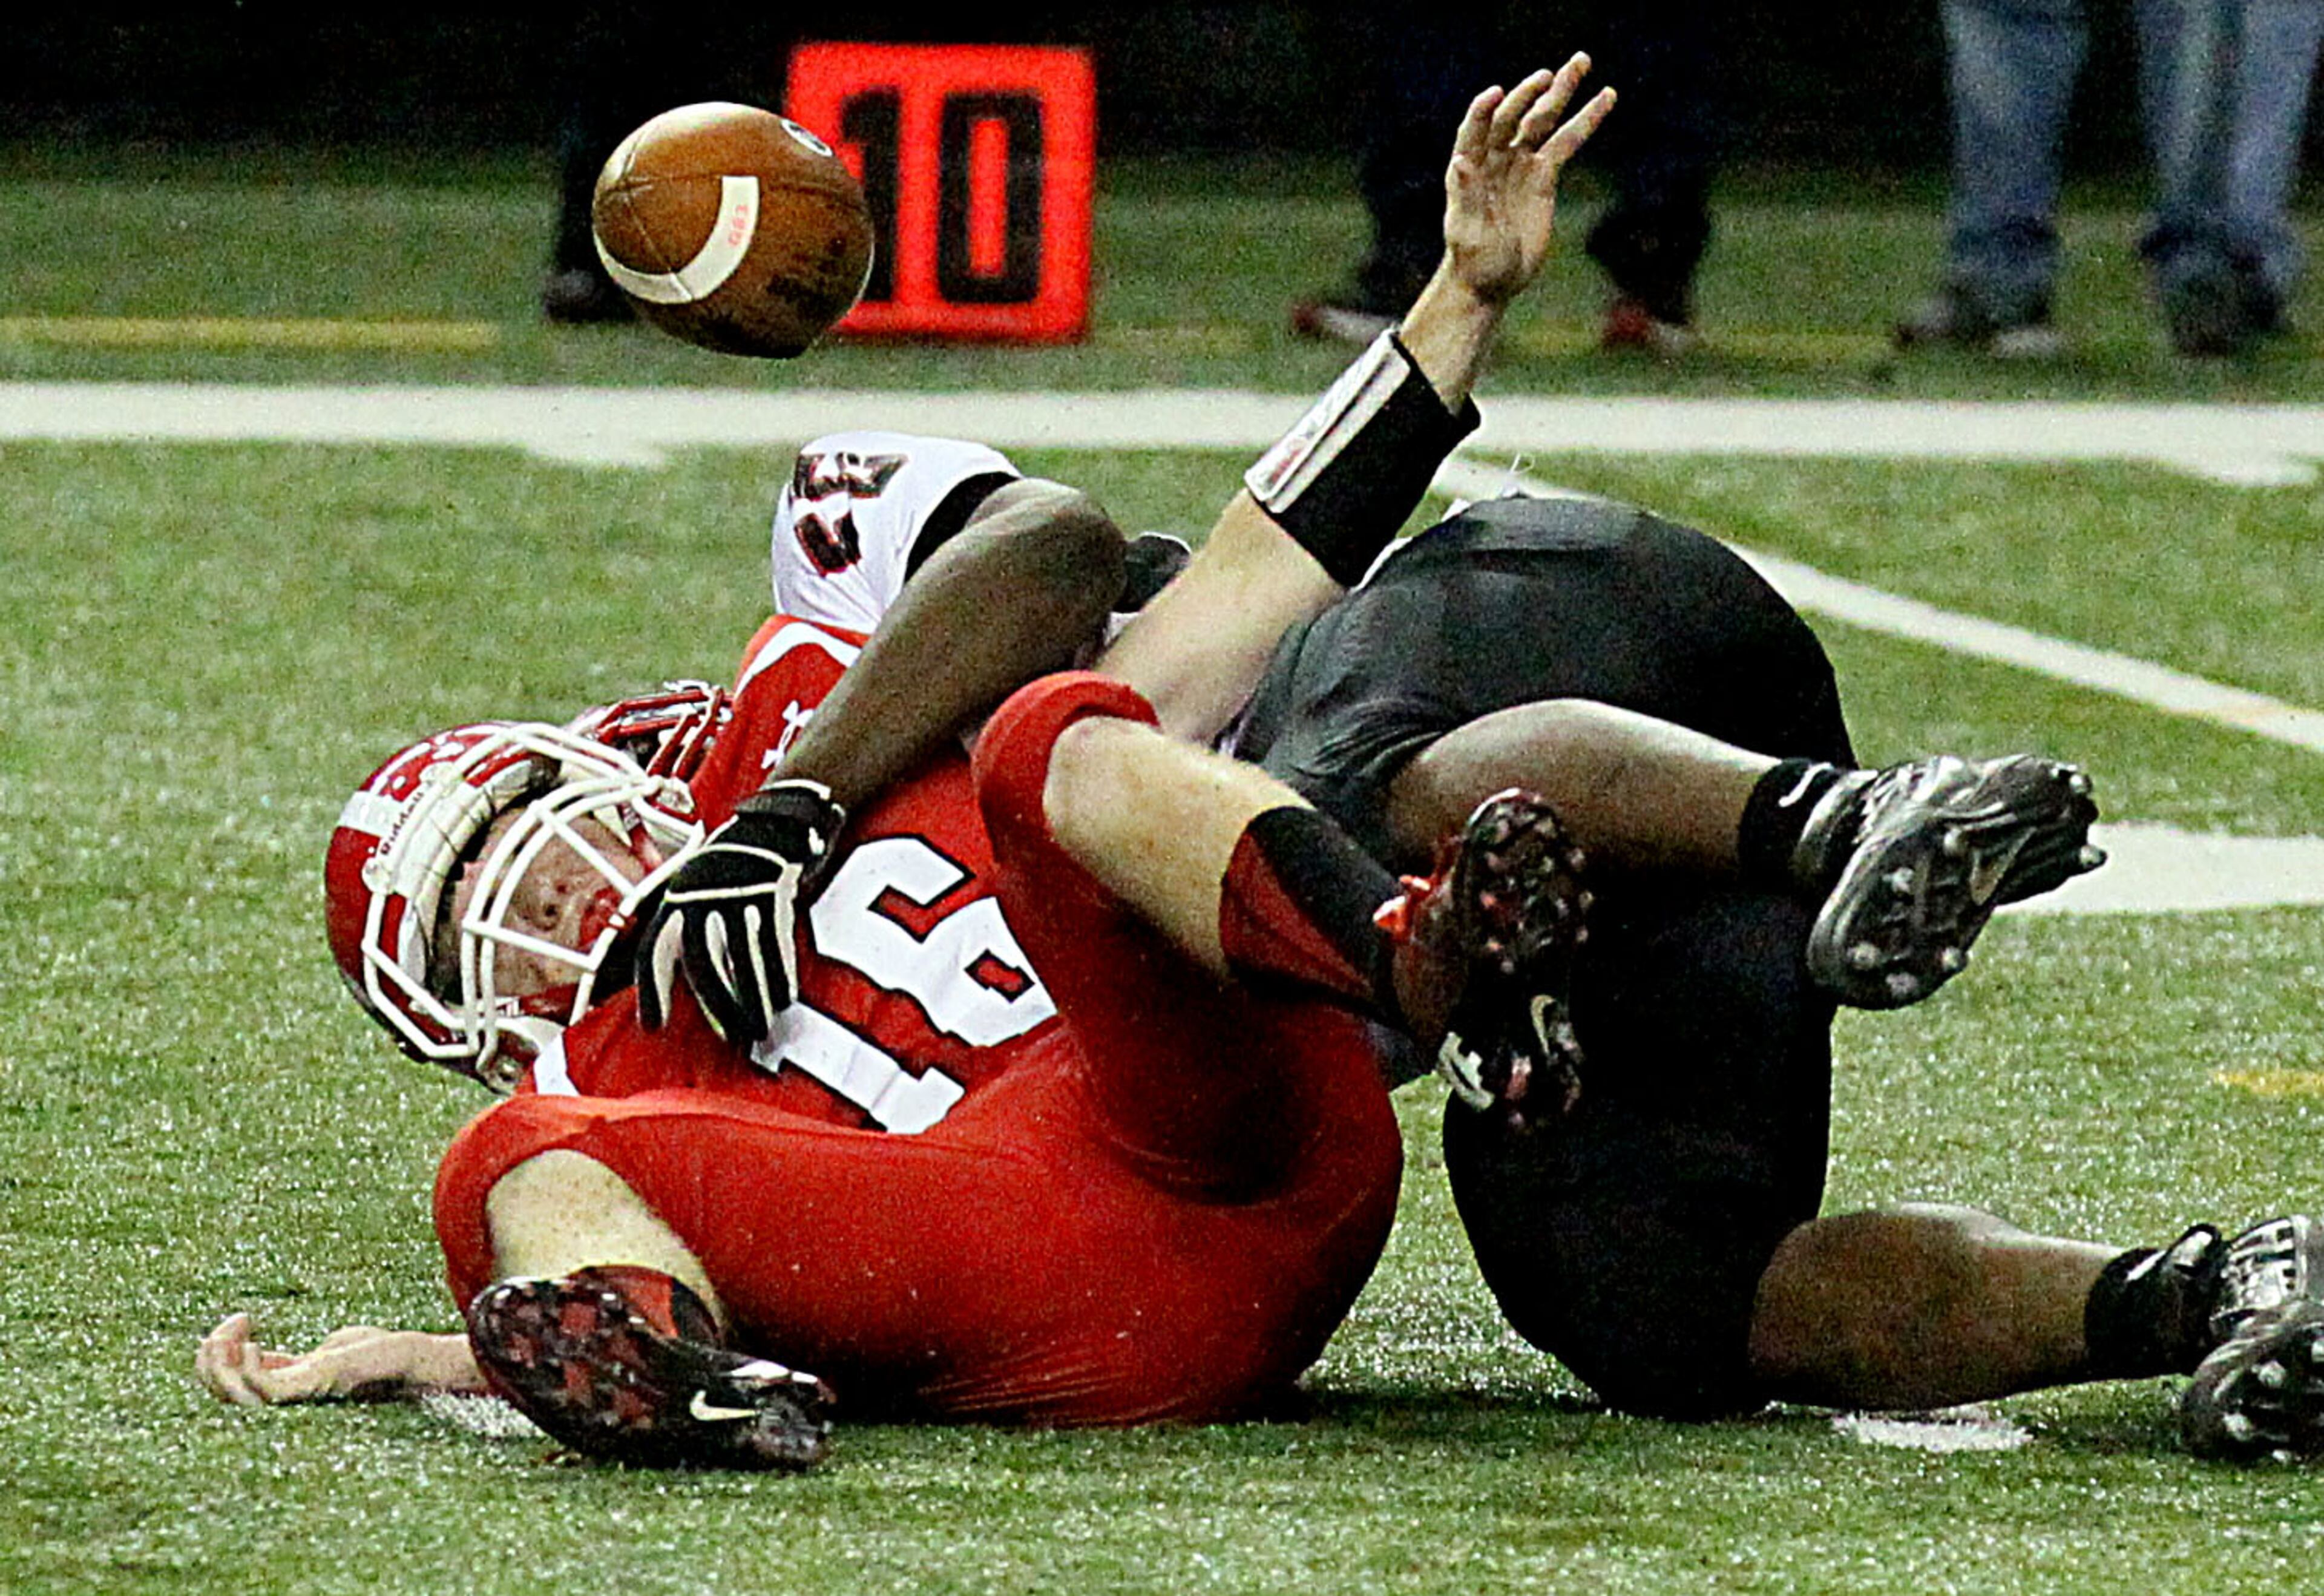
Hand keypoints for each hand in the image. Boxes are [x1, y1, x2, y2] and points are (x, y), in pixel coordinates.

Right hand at [196, 1313, 480, 1405]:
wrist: (415, 1359)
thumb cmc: (376, 1356)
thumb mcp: (322, 1353)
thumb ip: (288, 1360)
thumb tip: (252, 1352)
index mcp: (283, 1393)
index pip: (226, 1390)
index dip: (214, 1360)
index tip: (235, 1321)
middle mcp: (285, 1403)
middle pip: (220, 1398)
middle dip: (208, 1360)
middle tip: (228, 1325)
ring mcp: (298, 1399)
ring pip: (233, 1398)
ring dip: (220, 1361)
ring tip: (236, 1328)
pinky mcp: (313, 1389)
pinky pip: (262, 1391)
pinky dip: (245, 1368)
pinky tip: (252, 1343)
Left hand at [633, 778, 846, 1041]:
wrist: (780, 818)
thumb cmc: (740, 859)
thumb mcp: (702, 882)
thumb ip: (690, 920)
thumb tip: (686, 973)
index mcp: (676, 894)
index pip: (653, 949)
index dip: (651, 990)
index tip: (653, 1026)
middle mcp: (700, 893)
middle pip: (703, 964)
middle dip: (717, 1008)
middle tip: (731, 1039)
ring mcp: (735, 890)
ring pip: (741, 959)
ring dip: (752, 1000)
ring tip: (761, 1029)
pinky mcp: (771, 888)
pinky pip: (773, 943)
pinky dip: (779, 975)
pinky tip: (784, 997)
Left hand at [1441, 55, 1617, 307]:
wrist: (1492, 281)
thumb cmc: (1473, 261)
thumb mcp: (1467, 233)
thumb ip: (1465, 197)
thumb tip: (1460, 162)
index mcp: (1468, 168)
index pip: (1475, 130)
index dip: (1483, 111)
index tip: (1497, 93)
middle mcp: (1494, 158)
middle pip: (1514, 115)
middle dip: (1532, 93)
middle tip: (1553, 73)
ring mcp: (1520, 163)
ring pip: (1543, 121)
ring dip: (1562, 92)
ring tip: (1582, 61)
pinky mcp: (1543, 176)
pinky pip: (1566, 142)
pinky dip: (1585, 121)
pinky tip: (1605, 99)